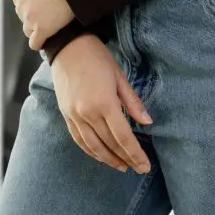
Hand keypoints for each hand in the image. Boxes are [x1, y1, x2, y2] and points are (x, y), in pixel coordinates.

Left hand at [5, 0, 74, 50]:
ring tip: (50, 22)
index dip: (32, 2)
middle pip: (24, 16)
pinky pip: (35, 43)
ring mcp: (30, 20)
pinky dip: (39, 42)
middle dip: (34, 13)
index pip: (19, 3)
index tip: (42, 0)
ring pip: (28, 30)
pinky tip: (46, 37)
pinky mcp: (42, 29)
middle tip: (50, 8)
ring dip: (36, 28)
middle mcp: (20, 7)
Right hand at [51, 36, 152, 173]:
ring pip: (93, 146)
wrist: (68, 46)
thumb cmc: (97, 57)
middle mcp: (88, 114)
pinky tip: (100, 156)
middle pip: (109, 144)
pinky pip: (79, 140)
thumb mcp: (119, 76)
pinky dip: (91, 151)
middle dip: (125, 158)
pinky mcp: (66, 115)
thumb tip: (148, 122)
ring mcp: (75, 116)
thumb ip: (132, 102)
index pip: (123, 137)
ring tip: (122, 166)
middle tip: (138, 168)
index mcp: (104, 103)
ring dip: (109, 159)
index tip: (145, 166)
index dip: (135, 154)